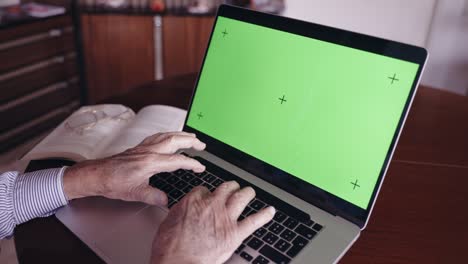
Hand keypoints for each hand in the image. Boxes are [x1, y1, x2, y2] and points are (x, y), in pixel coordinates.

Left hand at [63, 132, 205, 204]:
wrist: (97, 175)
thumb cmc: (113, 183)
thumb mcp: (136, 194)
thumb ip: (154, 197)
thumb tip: (167, 200)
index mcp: (151, 162)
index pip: (177, 161)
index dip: (192, 163)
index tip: (200, 167)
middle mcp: (148, 151)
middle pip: (175, 140)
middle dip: (191, 141)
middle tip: (202, 144)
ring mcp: (143, 147)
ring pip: (166, 135)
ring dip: (181, 134)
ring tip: (191, 136)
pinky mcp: (138, 147)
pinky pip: (157, 136)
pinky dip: (167, 134)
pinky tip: (169, 136)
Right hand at [151, 181, 274, 263]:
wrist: (179, 262)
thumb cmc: (170, 246)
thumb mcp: (169, 220)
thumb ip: (182, 211)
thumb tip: (185, 210)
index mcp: (195, 199)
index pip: (206, 190)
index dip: (208, 195)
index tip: (209, 198)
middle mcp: (212, 204)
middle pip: (226, 188)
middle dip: (230, 188)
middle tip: (233, 189)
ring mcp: (226, 217)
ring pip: (242, 197)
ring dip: (247, 193)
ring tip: (250, 192)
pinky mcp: (236, 233)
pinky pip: (255, 220)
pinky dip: (264, 215)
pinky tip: (270, 211)